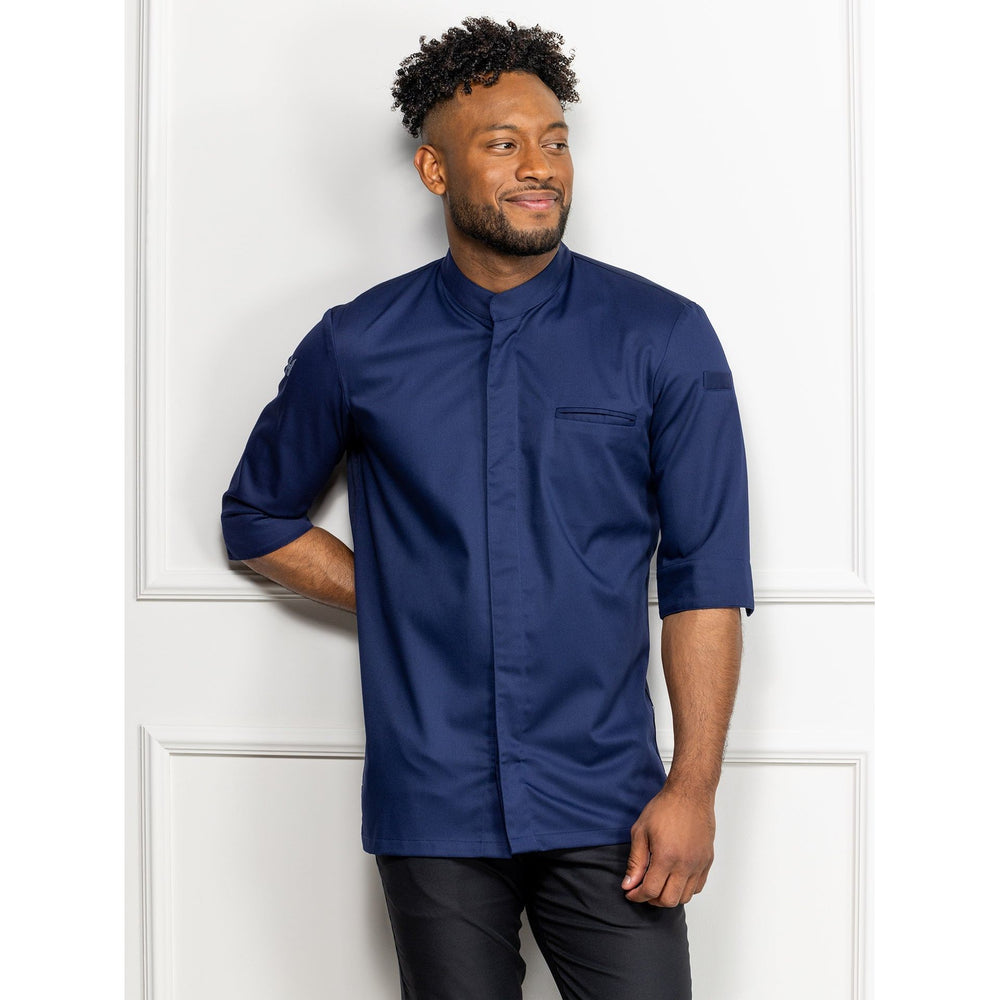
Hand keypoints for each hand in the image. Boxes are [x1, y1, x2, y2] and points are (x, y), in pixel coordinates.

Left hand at [621, 781, 715, 906]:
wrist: (689, 794)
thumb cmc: (665, 808)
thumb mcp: (641, 831)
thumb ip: (635, 861)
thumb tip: (629, 884)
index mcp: (666, 857)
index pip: (650, 890)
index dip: (637, 896)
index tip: (630, 892)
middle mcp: (685, 864)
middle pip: (669, 900)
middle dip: (652, 899)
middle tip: (643, 889)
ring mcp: (699, 864)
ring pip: (685, 896)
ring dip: (669, 895)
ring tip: (659, 884)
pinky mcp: (707, 860)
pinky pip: (698, 886)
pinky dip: (685, 889)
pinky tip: (675, 878)